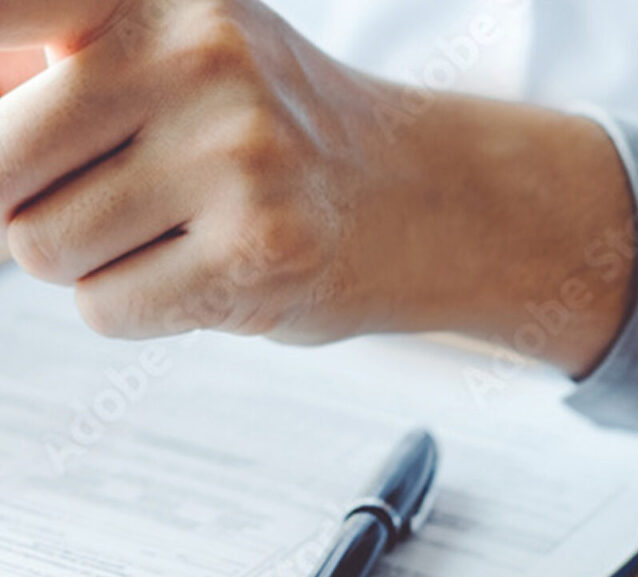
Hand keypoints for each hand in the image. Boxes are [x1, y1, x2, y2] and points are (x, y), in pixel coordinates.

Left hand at [0, 0, 633, 374]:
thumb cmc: (280, 138)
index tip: (3, 149)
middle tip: (114, 202)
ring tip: (182, 235)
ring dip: (93, 264)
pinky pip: (107, 309)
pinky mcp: (259, 252)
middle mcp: (199, 58)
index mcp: (163, 1)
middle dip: (28, 208)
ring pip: (42, 251)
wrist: (421, 199)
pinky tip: (213, 272)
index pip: (5, 15)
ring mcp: (237, 156)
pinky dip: (143, 307)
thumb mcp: (179, 60)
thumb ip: (55, 71)